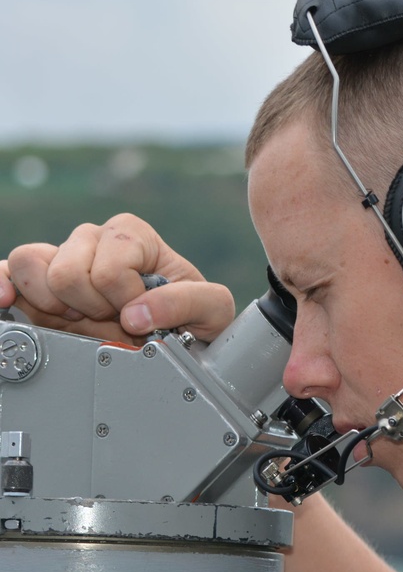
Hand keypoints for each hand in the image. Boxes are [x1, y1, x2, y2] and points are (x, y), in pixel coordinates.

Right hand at [0, 213, 234, 344]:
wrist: (176, 336)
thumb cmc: (194, 316)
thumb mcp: (212, 308)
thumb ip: (188, 303)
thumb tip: (138, 313)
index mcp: (133, 235)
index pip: (110, 268)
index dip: (124, 299)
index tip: (141, 313)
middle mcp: (94, 240)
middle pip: (66, 271)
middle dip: (92, 308)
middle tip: (113, 319)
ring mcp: (63, 258)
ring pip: (31, 266)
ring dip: (58, 307)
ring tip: (86, 320)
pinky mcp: (38, 282)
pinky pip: (6, 272)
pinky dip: (2, 286)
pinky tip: (6, 302)